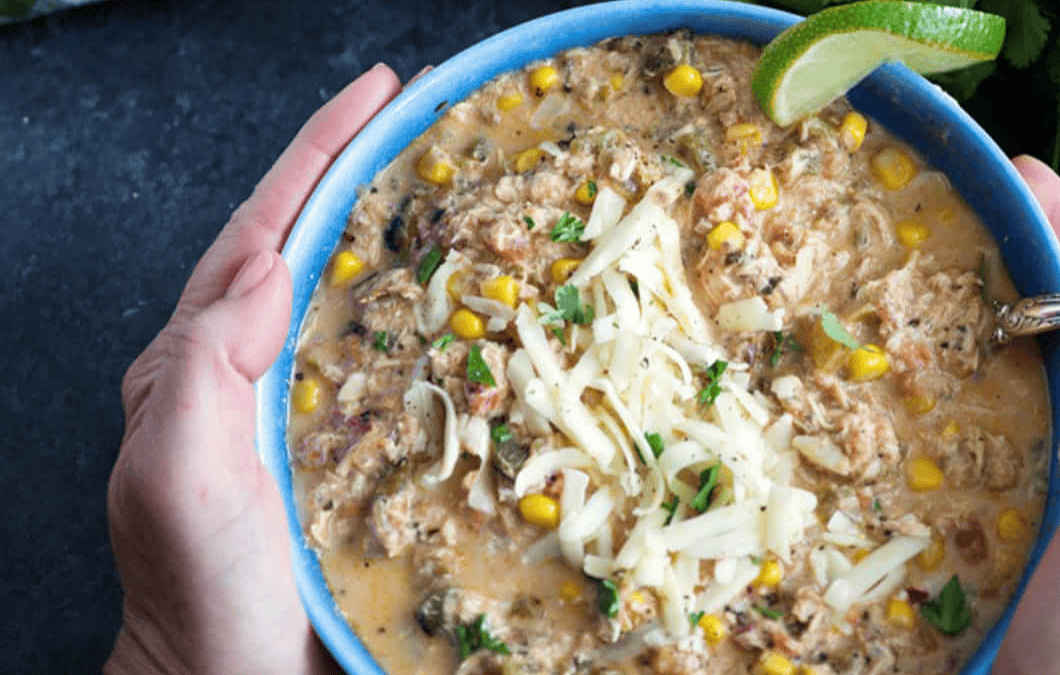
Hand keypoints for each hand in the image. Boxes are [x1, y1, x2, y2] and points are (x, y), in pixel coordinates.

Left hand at [105, 64, 403, 674]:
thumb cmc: (200, 591)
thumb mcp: (177, 475)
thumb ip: (202, 368)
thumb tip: (266, 270)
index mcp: (199, 358)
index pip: (260, 229)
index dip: (318, 152)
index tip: (379, 93)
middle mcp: (242, 367)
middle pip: (298, 240)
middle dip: (350, 168)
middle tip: (415, 118)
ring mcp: (291, 404)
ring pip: (338, 292)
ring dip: (384, 229)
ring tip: (439, 185)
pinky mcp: (336, 443)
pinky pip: (378, 356)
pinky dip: (414, 314)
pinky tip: (453, 305)